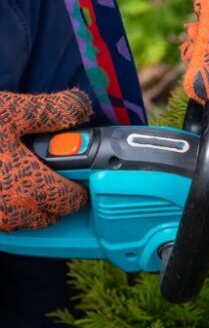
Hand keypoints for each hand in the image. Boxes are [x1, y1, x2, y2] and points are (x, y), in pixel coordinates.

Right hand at [0, 90, 92, 231]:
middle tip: (50, 168)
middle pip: (50, 214)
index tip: (82, 169)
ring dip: (30, 202)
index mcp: (30, 187)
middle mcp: (12, 211)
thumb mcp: (10, 110)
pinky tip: (2, 180)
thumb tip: (80, 107)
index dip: (81, 183)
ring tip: (23, 173)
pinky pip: (1, 220)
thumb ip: (52, 110)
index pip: (72, 200)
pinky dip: (7, 205)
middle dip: (56, 193)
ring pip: (24, 220)